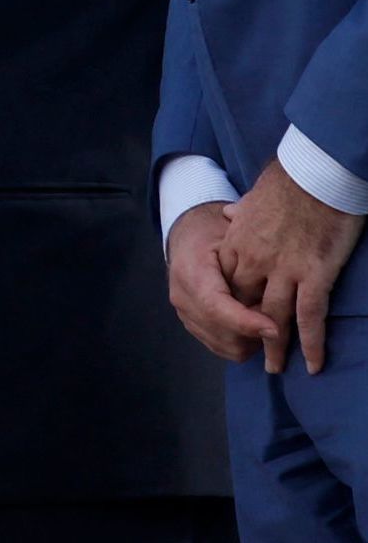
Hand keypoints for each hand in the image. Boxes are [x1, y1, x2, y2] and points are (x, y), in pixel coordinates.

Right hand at [167, 203, 277, 362]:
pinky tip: (254, 325)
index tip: (276, 329)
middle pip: (224, 333)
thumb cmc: (218, 233)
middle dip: (256, 333)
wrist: (188, 236)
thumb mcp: (234, 238)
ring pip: (227, 346)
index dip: (245, 322)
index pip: (215, 307)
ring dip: (252, 340)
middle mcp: (182, 297)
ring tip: (266, 318)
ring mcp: (184, 314)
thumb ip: (250, 267)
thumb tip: (274, 294)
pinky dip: (243, 342)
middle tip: (278, 317)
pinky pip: (222, 348)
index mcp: (191, 272)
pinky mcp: (191, 326)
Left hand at [218, 165, 367, 373]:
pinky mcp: (314, 276)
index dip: (231, 305)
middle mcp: (254, 260)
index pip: (227, 283)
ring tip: (276, 368)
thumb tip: (228, 216)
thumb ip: (239, 214)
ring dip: (276, 347)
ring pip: (274, 319)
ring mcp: (283, 270)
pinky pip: (310, 318)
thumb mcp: (252, 197)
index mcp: (236, 241)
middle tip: (251, 354)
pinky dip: (312, 344)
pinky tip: (314, 364)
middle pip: (245, 306)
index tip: (234, 321)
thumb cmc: (288, 181)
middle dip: (246, 332)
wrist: (315, 174)